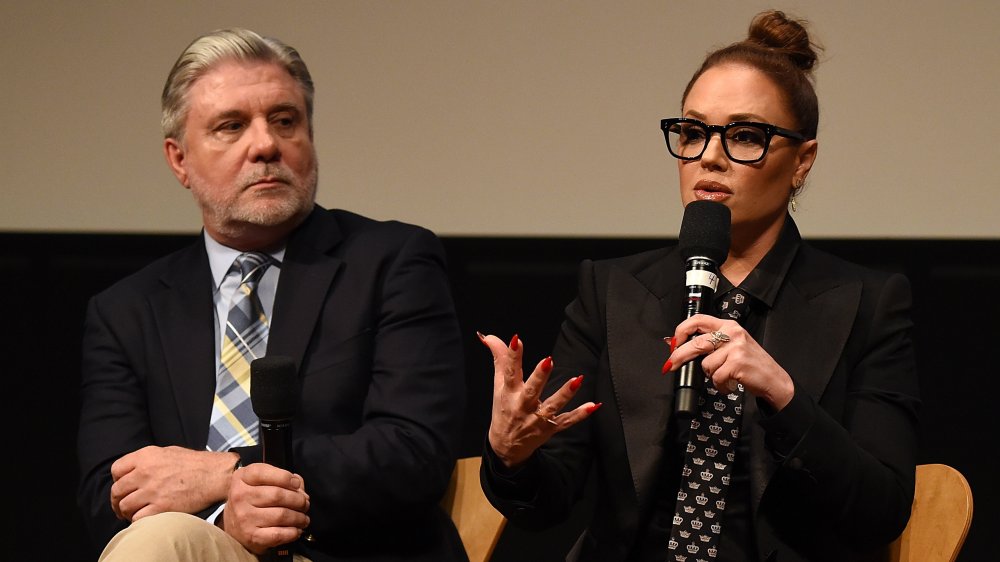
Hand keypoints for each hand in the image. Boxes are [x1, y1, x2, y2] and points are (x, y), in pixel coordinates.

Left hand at [110, 445, 237, 520]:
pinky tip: (146, 517)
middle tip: (122, 506)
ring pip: (124, 506)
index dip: (118, 480)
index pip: (116, 470)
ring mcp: (152, 491)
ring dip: (127, 512)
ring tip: (134, 513)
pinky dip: (138, 520)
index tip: (124, 487)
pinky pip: (138, 518)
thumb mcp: (168, 451)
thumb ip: (147, 460)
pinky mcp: (161, 507)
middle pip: (117, 491)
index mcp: (146, 456)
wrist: (216, 475)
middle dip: (117, 500)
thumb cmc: (195, 463)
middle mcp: (145, 472)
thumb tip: (133, 471)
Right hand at [223, 463, 310, 554]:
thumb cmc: (252, 498)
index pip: (264, 473)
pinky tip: (297, 530)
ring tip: (303, 518)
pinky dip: (293, 532)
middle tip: (304, 503)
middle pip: (277, 495)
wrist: (232, 524)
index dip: (285, 477)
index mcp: (242, 478)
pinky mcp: (251, 536)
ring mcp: (244, 517)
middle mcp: (240, 496)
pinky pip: (278, 534)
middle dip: (298, 500)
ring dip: (299, 517)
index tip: (296, 484)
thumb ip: (282, 479)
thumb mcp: (261, 481)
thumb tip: (301, 489)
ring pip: (281, 515)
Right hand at [479, 332, 599, 468]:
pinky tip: (593, 406)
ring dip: (565, 393)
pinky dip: (580, 415)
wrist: (506, 446)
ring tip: (578, 379)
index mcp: (510, 393)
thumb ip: (499, 359)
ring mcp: (538, 418)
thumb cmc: (504, 410)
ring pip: (553, 406)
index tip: (516, 339)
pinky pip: (567, 421)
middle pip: (532, 390)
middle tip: (548, 360)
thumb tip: (487, 336)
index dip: (512, 356)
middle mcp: (523, 406)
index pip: (510, 372)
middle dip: (540, 376)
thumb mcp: (499, 385)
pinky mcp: (551, 428)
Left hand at [664, 314, 794, 409]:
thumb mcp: (732, 347)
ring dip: (712, 376)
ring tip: (725, 377)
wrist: (774, 380)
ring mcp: (736, 347)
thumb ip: (710, 344)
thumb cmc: (750, 365)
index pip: (698, 320)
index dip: (681, 330)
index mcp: (728, 325)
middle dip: (679, 356)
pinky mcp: (737, 362)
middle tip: (671, 365)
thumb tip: (680, 346)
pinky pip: (716, 377)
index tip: (673, 343)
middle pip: (696, 342)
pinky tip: (730, 383)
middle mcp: (732, 332)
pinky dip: (720, 386)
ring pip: (705, 365)